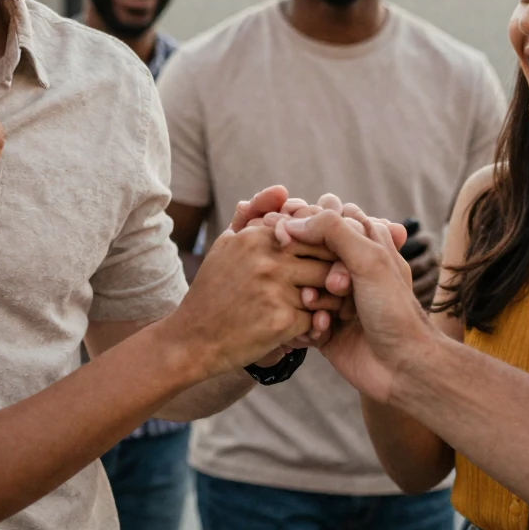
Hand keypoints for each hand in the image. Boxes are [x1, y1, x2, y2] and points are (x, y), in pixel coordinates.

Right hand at [160, 223, 331, 380]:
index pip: (315, 232)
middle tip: (335, 288)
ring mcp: (275, 290)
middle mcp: (268, 259)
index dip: (326, 250)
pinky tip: (303, 331)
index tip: (323, 264)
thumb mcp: (227, 243)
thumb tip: (282, 190)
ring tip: (321, 309)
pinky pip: (318, 319)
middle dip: (335, 275)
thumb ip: (254, 214)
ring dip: (328, 303)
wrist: (193, 339)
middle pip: (327, 259)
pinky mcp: (281, 321)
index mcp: (258, 236)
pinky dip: (314, 327)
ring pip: (327, 290)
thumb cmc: (213, 289)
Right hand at [282, 209, 438, 402]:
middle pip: (307, 251)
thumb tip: (292, 223)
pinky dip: (309, 322)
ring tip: (329, 314)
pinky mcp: (324, 326)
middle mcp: (349, 266)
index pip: (325, 217)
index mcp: (366, 243)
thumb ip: (333, 231)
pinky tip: (325, 332)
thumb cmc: (394, 311)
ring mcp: (336, 297)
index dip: (308, 227)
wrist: (402, 367)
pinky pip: (300, 316)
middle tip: (338, 287)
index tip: (295, 238)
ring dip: (312, 298)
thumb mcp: (369, 260)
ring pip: (301, 284)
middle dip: (313, 269)